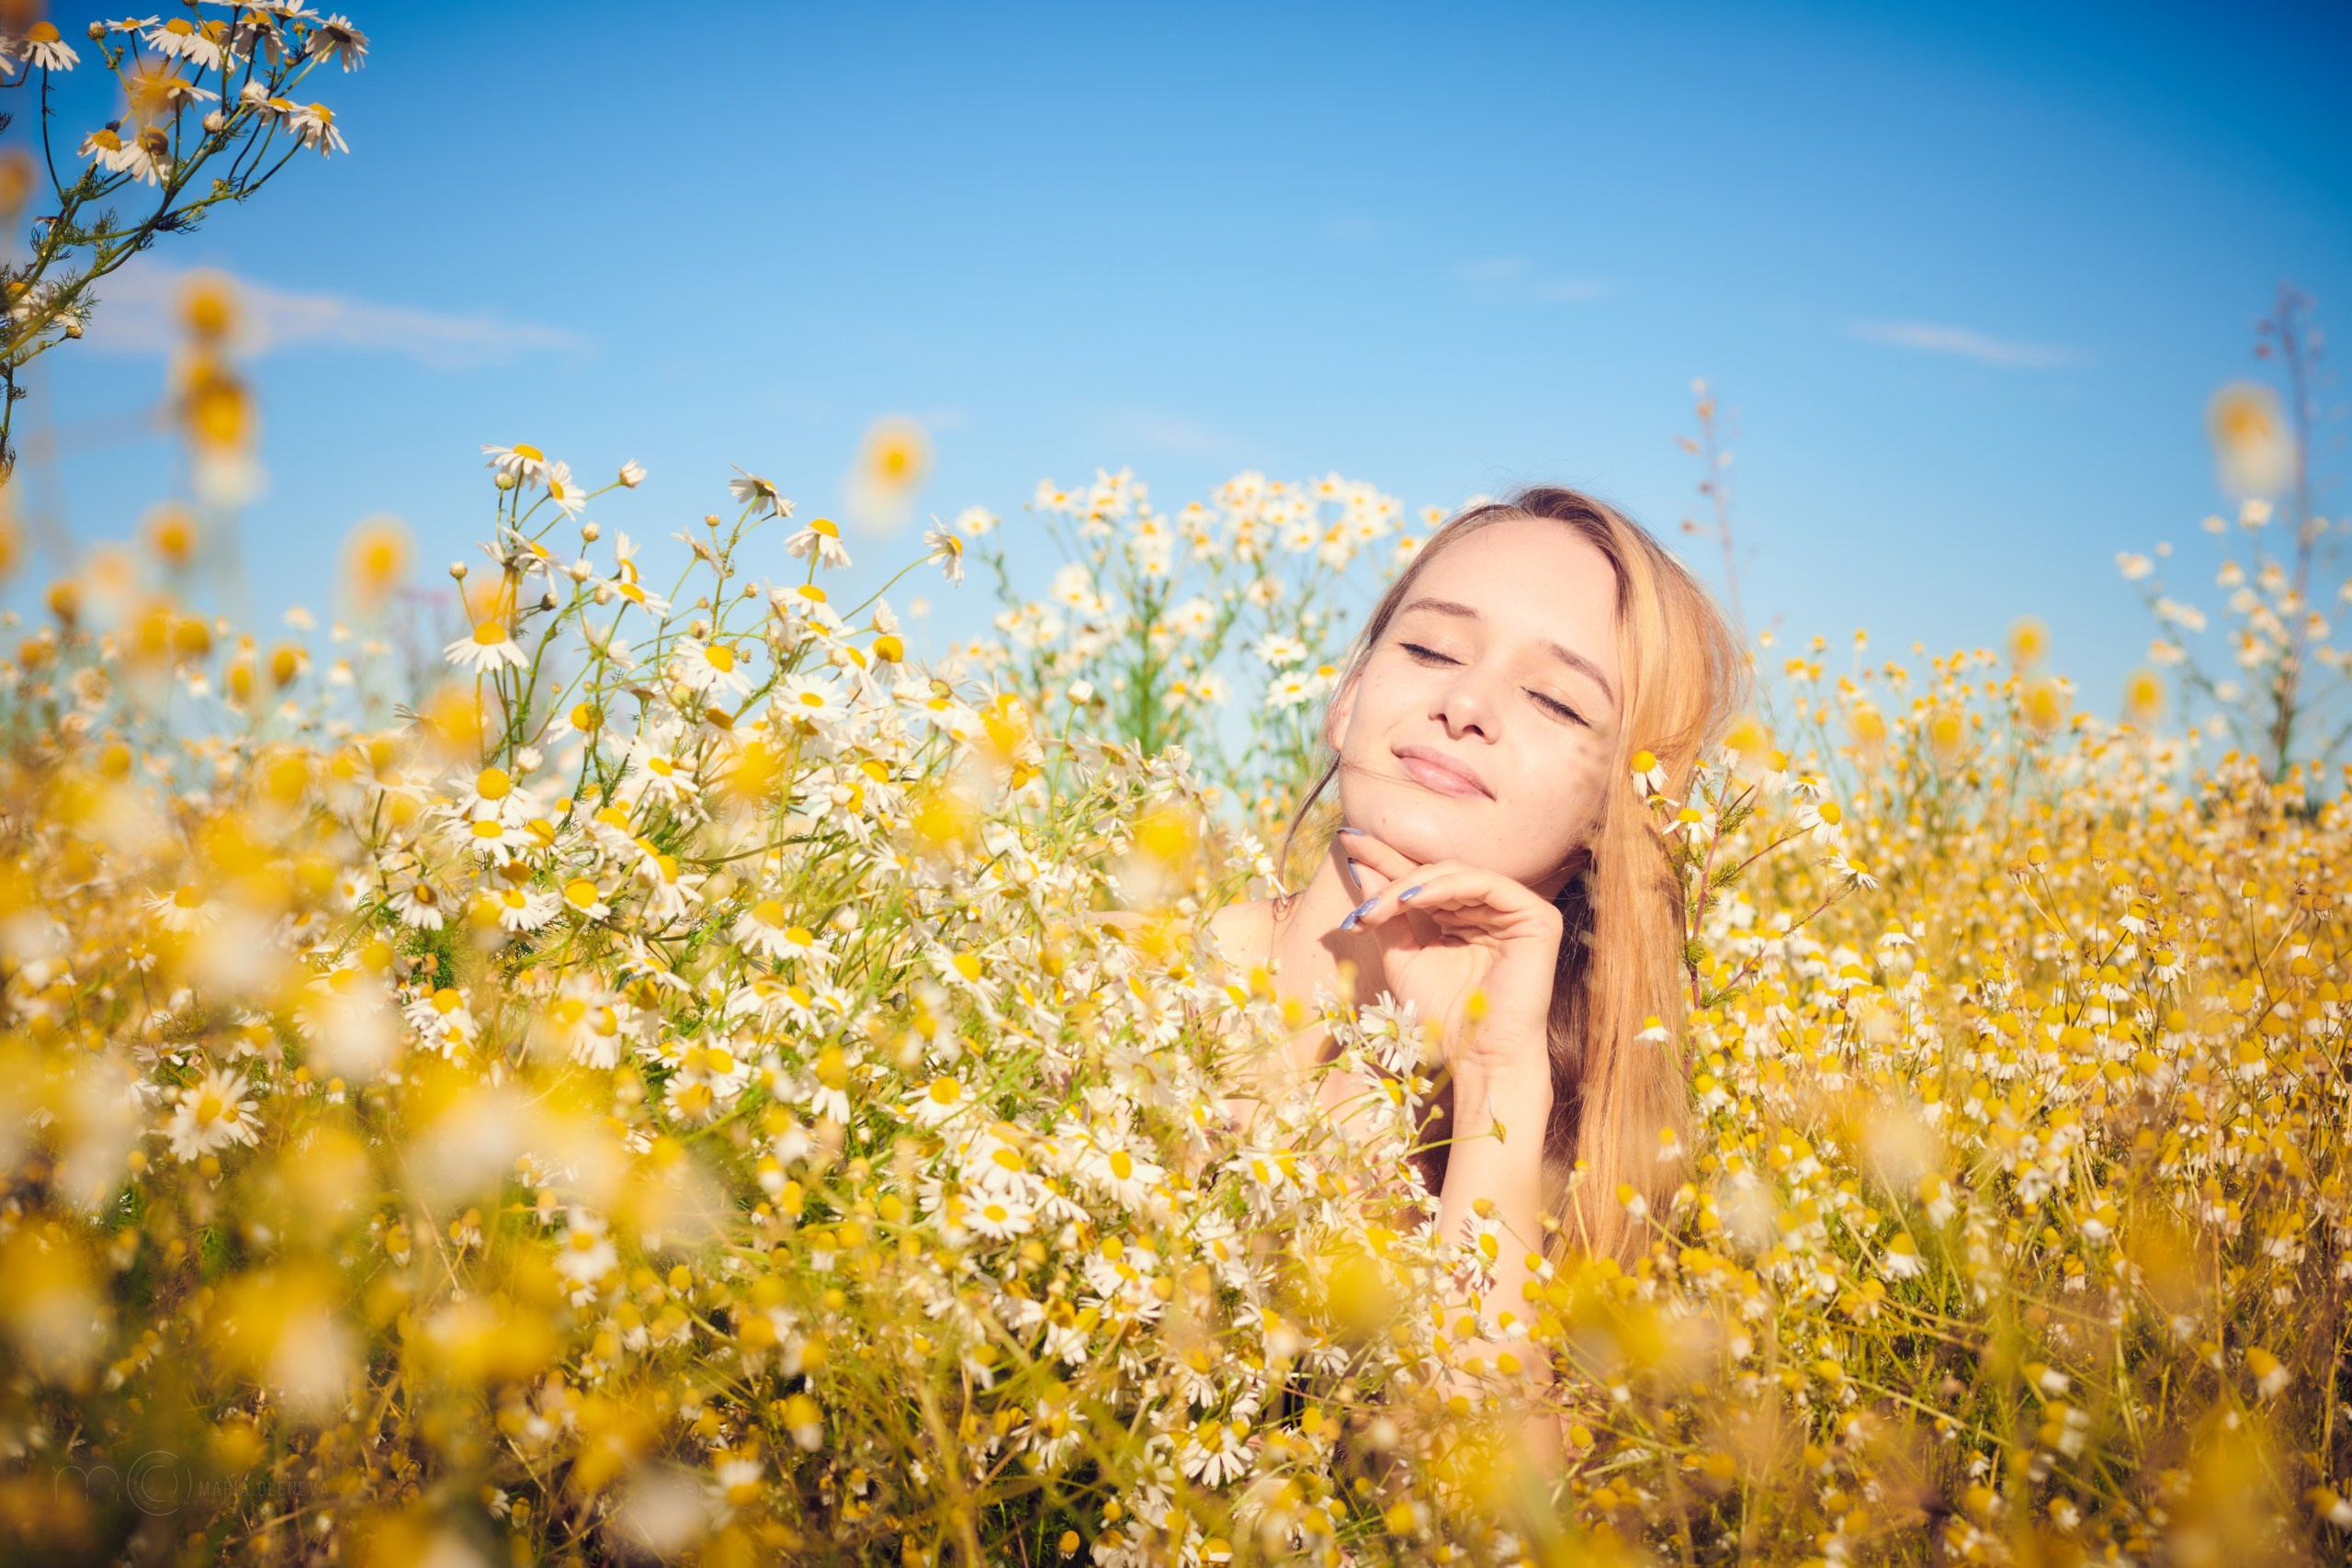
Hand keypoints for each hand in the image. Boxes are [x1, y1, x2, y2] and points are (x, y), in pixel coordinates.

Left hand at [1335, 828, 1563, 1093]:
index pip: (1422, 880)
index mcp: (1463, 917)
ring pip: (1456, 874)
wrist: (1480, 1058)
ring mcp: (1516, 911)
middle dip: (1391, 876)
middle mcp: (1491, 910)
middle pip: (1436, 873)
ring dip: (1410, 886)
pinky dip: (1444, 887)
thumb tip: (1360, 866)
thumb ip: (1386, 915)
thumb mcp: (1402, 958)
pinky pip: (1485, 884)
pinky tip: (1412, 900)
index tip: (1347, 840)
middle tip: (1357, 884)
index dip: (1384, 859)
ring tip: (1378, 907)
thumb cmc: (1443, 1018)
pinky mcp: (1536, 917)